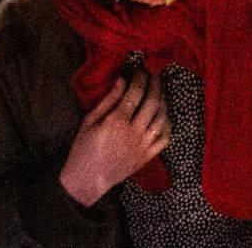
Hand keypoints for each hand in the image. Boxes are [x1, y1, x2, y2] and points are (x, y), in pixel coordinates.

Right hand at [59, 69, 170, 207]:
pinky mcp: (147, 157)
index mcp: (117, 122)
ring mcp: (143, 146)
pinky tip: (163, 116)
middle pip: (152, 103)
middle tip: (155, 75)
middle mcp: (133, 132)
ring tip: (159, 92)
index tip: (141, 70)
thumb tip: (122, 80)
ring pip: (162, 119)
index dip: (141, 78)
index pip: (135, 93)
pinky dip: (167, 124)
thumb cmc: (84, 149)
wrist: (87, 180)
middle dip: (156, 85)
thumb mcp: (89, 121)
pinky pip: (165, 138)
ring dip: (163, 102)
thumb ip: (108, 100)